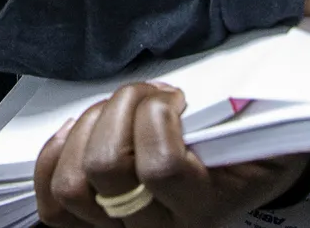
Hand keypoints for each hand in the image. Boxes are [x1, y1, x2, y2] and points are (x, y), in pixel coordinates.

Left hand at [34, 83, 309, 227]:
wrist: (250, 176)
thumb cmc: (249, 148)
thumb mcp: (257, 131)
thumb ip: (231, 116)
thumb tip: (192, 94)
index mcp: (202, 210)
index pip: (159, 167)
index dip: (157, 115)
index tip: (177, 98)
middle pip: (104, 168)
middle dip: (123, 108)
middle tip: (150, 96)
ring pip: (72, 183)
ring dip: (90, 128)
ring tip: (120, 112)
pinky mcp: (93, 223)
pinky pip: (52, 201)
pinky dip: (57, 155)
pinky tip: (81, 130)